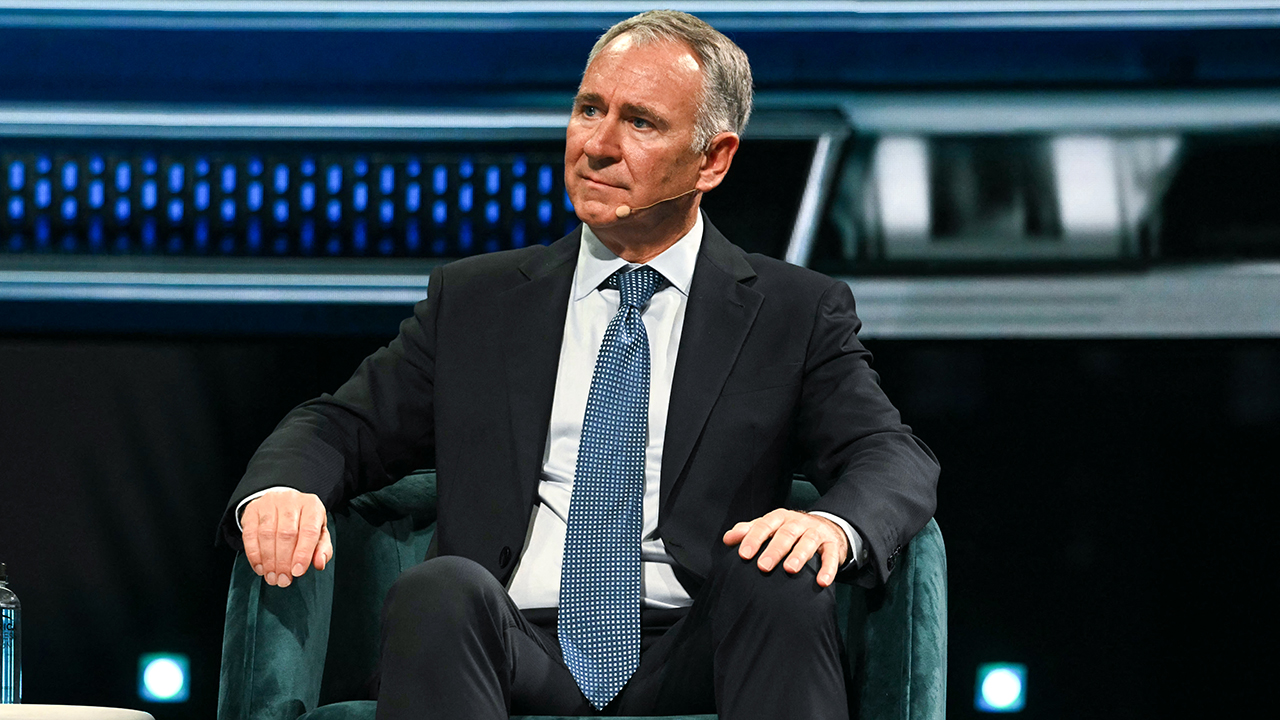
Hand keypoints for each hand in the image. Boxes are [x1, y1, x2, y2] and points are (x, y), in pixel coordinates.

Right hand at [241, 490, 331, 587]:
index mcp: (312, 505)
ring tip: (272, 577)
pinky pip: (250, 534)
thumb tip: (319, 564)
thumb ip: (322, 549)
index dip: (303, 554)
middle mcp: (291, 500)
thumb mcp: (319, 532)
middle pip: (286, 534)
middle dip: (284, 561)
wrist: (282, 503)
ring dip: (269, 560)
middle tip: (283, 580)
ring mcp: (270, 502)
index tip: (297, 572)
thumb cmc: (303, 522)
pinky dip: (254, 554)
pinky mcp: (253, 508)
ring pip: (267, 534)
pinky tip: (260, 568)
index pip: (309, 530)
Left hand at [722, 509, 847, 586]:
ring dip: (799, 555)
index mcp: (780, 518)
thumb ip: (749, 531)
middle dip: (774, 550)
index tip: (744, 554)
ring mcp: (817, 532)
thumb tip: (728, 539)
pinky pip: (832, 556)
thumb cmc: (790, 530)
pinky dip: (828, 569)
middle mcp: (798, 522)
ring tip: (790, 569)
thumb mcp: (770, 527)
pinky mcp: (833, 545)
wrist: (826, 527)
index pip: (765, 525)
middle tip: (763, 566)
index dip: (754, 538)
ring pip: (809, 541)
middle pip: (786, 533)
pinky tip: (822, 582)